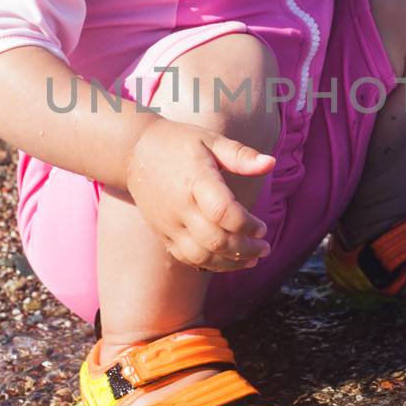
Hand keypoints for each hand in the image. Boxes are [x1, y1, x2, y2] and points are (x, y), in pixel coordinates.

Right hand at [124, 117, 274, 272]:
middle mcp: (180, 206)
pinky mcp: (162, 233)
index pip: (223, 212)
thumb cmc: (178, 144)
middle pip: (214, 240)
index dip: (246, 225)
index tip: (262, 227)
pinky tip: (229, 260)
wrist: (134, 152)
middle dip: (245, 249)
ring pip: (201, 256)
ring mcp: (168, 223)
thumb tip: (270, 163)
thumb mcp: (211, 141)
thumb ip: (240, 155)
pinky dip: (210, 264)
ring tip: (252, 259)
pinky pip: (186, 258)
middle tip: (265, 248)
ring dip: (230, 263)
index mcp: (195, 180)